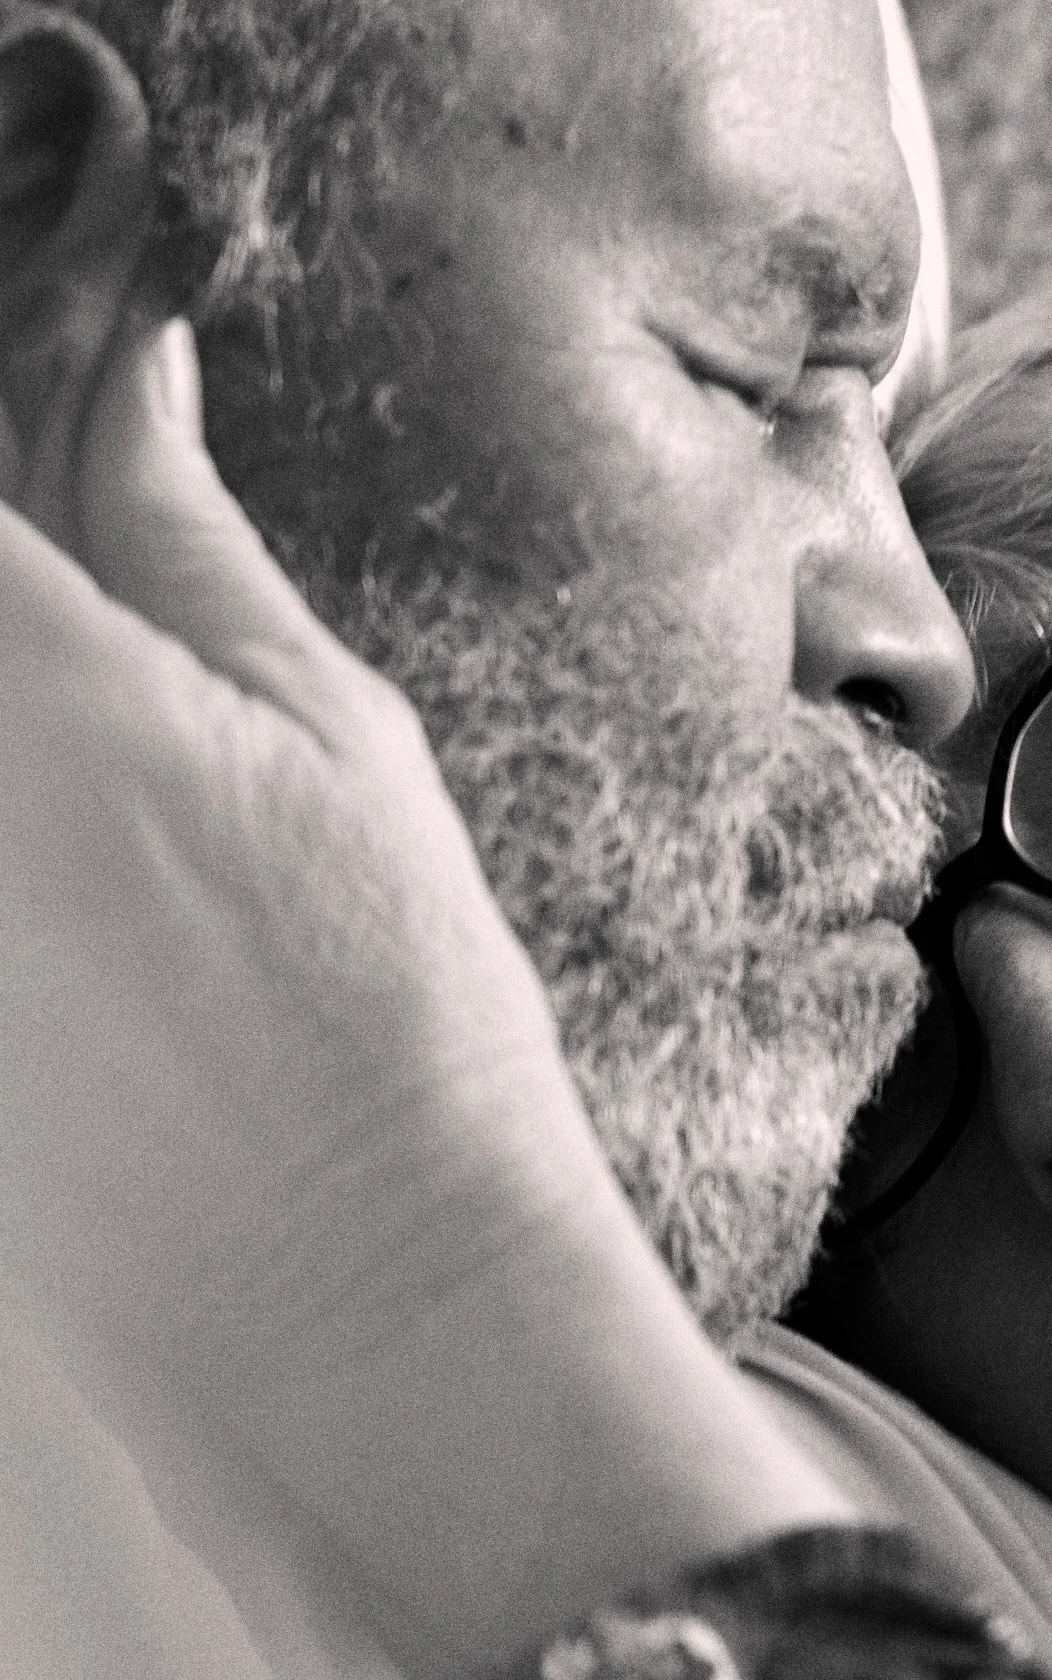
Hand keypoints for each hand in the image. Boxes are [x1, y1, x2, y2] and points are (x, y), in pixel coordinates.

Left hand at [0, 319, 845, 1679]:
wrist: (356, 1308)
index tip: (19, 394)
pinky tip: (76, 901)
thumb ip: (180, 536)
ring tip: (104, 805)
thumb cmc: (386, 1026)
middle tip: (78, 633)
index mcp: (18, 678)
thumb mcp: (330, 734)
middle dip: (9, 609)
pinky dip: (10, 878)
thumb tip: (130, 371)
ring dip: (16, 724)